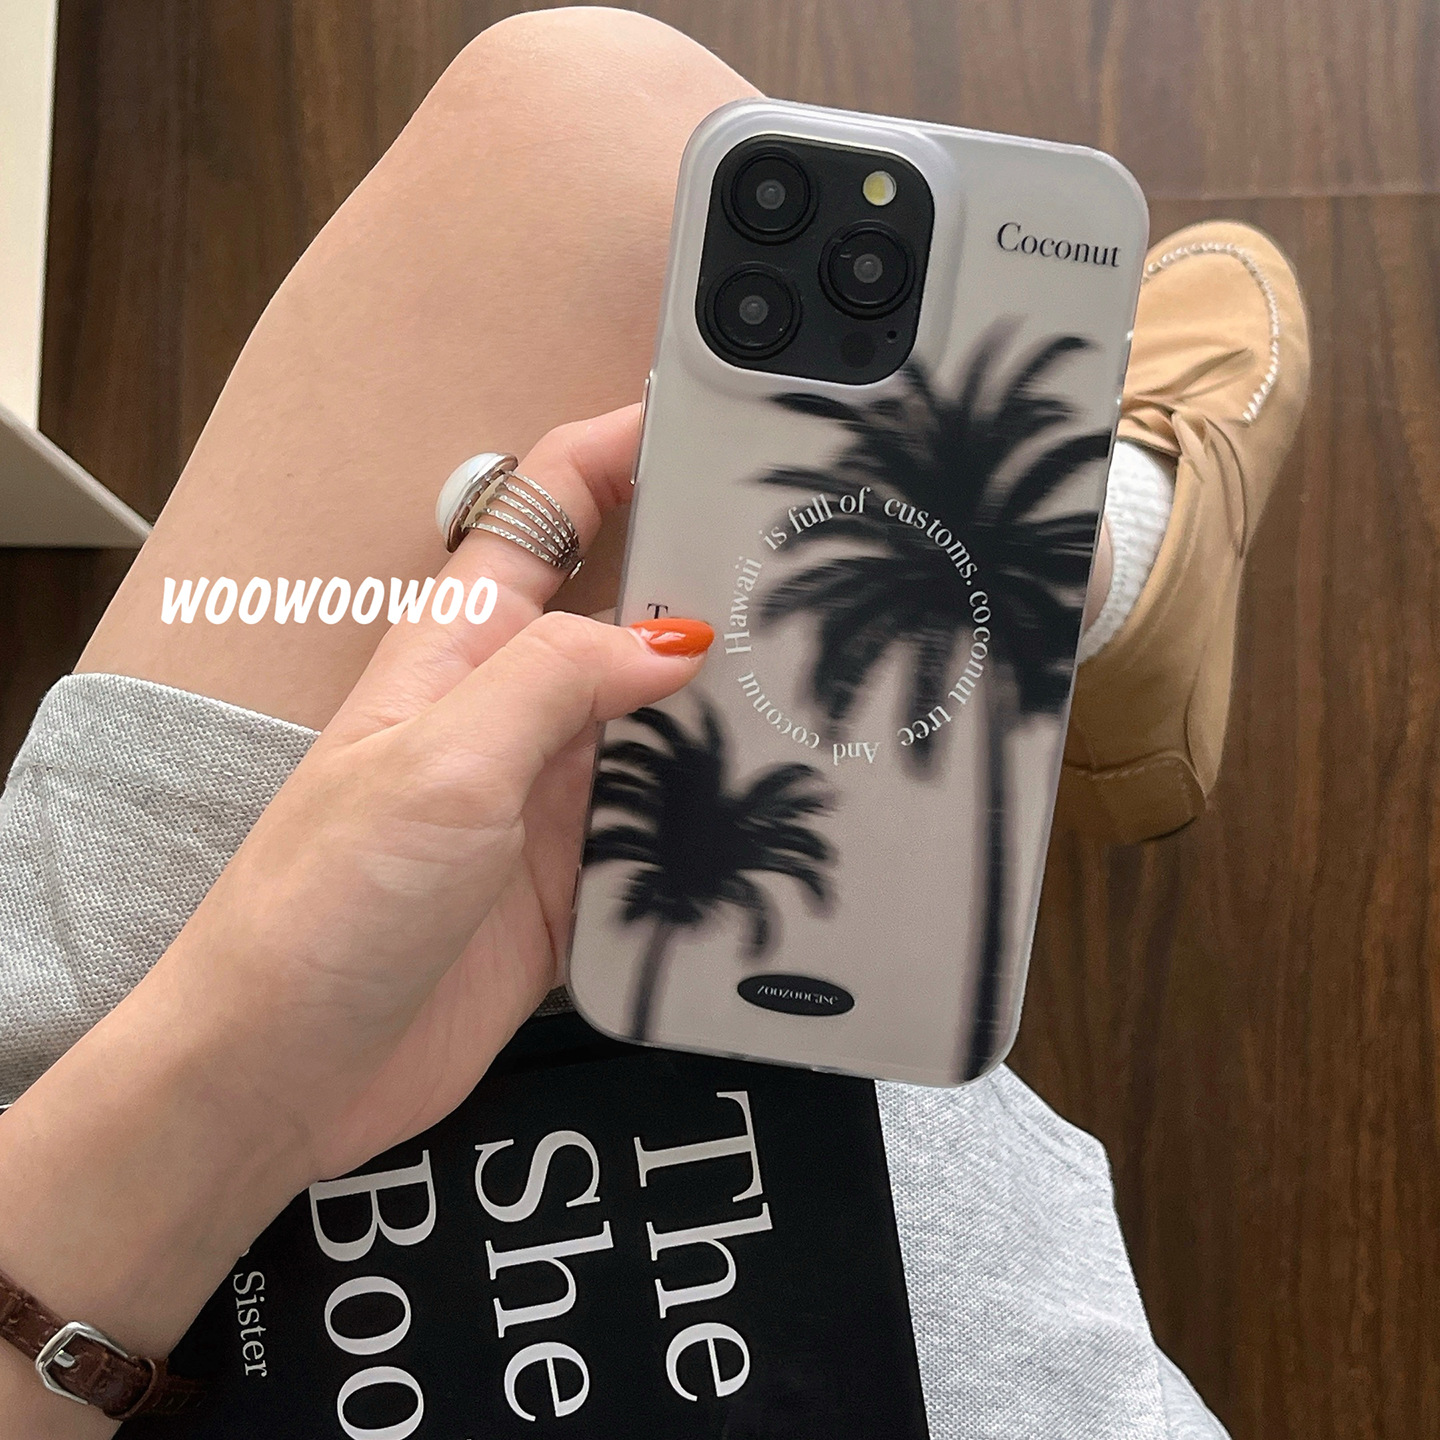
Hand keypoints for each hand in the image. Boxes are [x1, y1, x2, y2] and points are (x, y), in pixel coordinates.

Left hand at [0, 405, 712, 1434]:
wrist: (290, 1069)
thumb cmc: (321, 906)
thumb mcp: (441, 763)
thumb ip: (556, 681)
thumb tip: (673, 635)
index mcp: (461, 648)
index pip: (548, 507)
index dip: (619, 446)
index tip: (707, 415)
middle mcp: (510, 710)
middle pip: (620, 605)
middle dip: (701, 568)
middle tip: (800, 551)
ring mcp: (544, 797)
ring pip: (658, 715)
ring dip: (722, 697)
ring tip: (817, 674)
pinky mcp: (572, 881)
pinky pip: (664, 822)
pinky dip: (716, 810)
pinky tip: (774, 808)